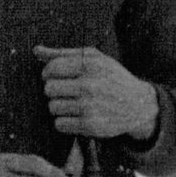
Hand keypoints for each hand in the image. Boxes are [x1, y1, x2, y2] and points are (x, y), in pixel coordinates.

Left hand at [35, 45, 160, 141]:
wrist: (139, 105)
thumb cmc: (112, 78)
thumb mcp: (95, 59)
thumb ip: (64, 54)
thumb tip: (36, 50)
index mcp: (91, 65)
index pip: (52, 68)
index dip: (48, 73)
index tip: (55, 76)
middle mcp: (90, 85)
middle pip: (49, 89)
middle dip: (54, 90)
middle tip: (66, 91)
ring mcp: (90, 107)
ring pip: (53, 107)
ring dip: (60, 107)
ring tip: (73, 104)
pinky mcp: (91, 126)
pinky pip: (60, 124)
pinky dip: (65, 122)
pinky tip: (77, 116)